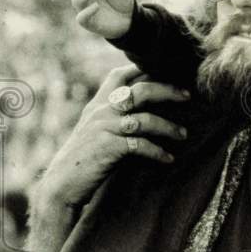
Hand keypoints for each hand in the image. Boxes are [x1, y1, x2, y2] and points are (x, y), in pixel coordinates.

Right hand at [39, 64, 189, 209]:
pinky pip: (142, 145)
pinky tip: (168, 158)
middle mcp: (102, 110)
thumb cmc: (84, 156)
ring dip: (169, 127)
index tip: (169, 70)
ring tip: (183, 134)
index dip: (145, 68)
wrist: (63, 183)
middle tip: (187, 96)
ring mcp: (105, 127)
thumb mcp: (94, 127)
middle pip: (140, 90)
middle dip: (168, 90)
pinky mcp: (109, 147)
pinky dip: (158, 152)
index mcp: (98, 102)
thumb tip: (140, 104)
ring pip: (146, 119)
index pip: (121, 74)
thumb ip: (112, 112)